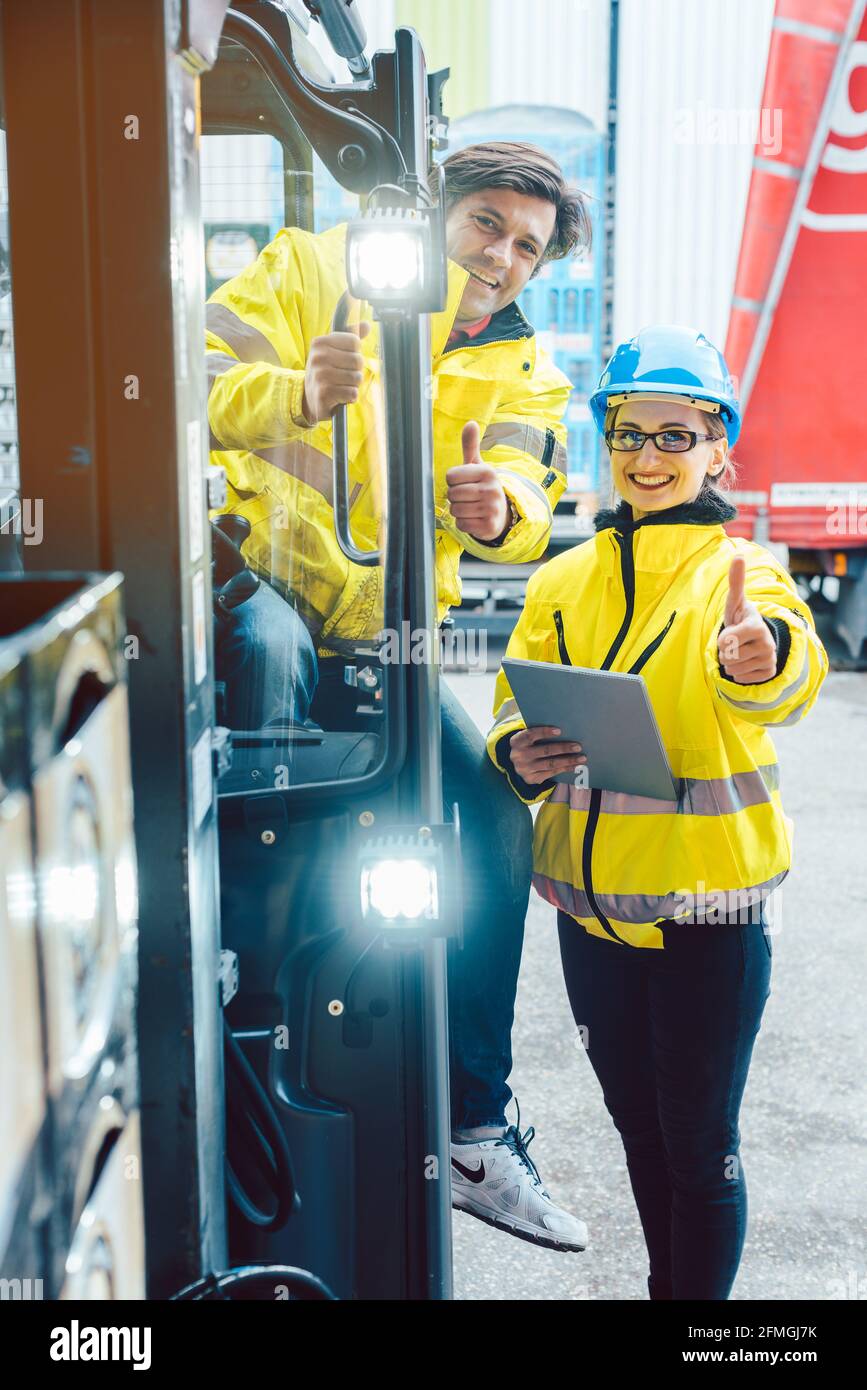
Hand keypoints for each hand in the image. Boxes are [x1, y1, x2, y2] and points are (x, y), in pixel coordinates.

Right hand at [301, 320, 370, 424]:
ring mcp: (320, 375)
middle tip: (343, 375)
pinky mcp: (324, 393)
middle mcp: (318, 357)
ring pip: (357, 377)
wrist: (310, 399)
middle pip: (357, 360)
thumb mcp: (334, 351)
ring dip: (353, 385)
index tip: (344, 359)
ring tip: (341, 385)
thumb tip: (366, 325)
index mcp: (320, 342)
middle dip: (355, 370)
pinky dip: (350, 397)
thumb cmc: (326, 372)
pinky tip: (340, 396)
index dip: (355, 352)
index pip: (355, 341)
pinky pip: (352, 393)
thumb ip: (350, 337)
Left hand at [445, 421, 510, 540]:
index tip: (465, 482)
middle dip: (455, 497)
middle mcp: (492, 489)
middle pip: (452, 494)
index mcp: (487, 471)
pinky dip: (464, 523)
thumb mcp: (478, 466)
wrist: (501, 514)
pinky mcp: (489, 526)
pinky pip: (461, 524)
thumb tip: (470, 423)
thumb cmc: (483, 487)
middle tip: (468, 497)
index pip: (451, 476)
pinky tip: (474, 518)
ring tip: (471, 507)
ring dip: (459, 511)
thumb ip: (470, 446)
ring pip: (455, 510)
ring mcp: (491, 508)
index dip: (453, 481)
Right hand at [509, 726, 585, 784]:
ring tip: (582, 758)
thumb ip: (539, 734)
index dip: (544, 732)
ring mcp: (524, 769)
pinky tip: (574, 765)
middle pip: (544, 751)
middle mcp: (518, 756)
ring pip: (550, 764)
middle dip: (563, 748)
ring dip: (568, 761)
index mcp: (517, 741)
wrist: (517, 763)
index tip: (560, 731)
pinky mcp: (531, 779)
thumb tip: (565, 730)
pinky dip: (565, 769)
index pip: (530, 734)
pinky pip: (551, 773)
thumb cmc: (529, 745)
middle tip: (578, 746)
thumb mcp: (528, 738)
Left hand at [717, 556, 776, 683]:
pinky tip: (746, 661)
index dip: (723, 638)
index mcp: (757, 626)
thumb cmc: (741, 618)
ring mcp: (770, 659)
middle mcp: (768, 644)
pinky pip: (741, 679)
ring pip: (733, 669)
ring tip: (740, 651)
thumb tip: (739, 556)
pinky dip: (739, 672)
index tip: (729, 632)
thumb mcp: (735, 601)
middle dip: (725, 651)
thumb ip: (735, 581)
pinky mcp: (769, 673)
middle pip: (728, 656)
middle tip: (734, 642)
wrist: (756, 638)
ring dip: (731, 662)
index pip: (728, 639)